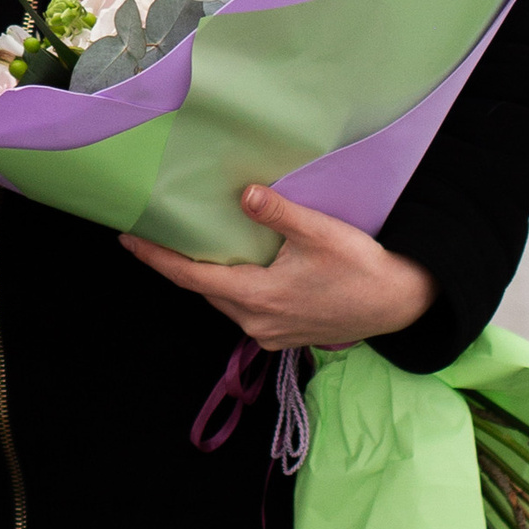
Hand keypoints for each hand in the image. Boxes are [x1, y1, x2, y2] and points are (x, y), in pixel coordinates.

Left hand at [122, 182, 435, 348]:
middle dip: (178, 264)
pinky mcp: (285, 334)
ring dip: (206, 277)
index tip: (128, 240)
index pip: (191, 277)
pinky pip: (244, 310)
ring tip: (189, 247)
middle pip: (204, 290)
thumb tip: (244, 194)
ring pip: (224, 301)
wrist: (401, 304)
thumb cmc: (362, 268)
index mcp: (257, 298)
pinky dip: (231, 288)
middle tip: (155, 236)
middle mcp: (257, 322)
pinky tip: (234, 267)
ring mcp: (271, 333)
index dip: (157, 258)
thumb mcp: (320, 233)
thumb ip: (279, 213)